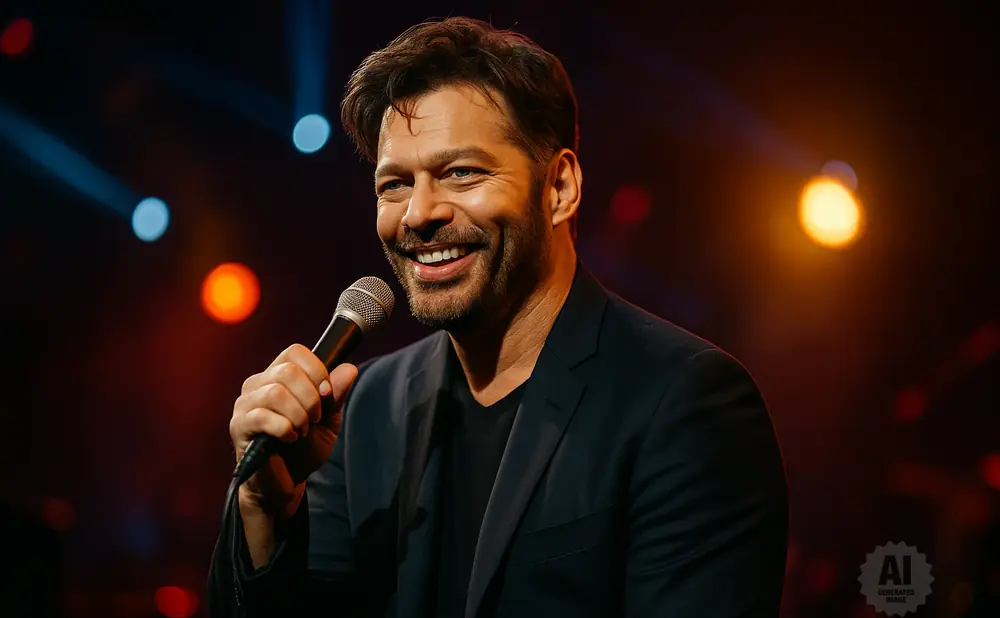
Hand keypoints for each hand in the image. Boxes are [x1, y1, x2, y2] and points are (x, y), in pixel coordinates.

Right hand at [230, 343, 357, 518]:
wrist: (286, 483)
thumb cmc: (305, 448)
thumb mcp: (328, 420)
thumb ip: (336, 395)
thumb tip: (349, 368)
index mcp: (278, 376)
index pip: (295, 352)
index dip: (317, 370)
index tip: (327, 394)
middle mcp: (257, 384)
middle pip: (288, 370)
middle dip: (311, 397)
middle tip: (314, 419)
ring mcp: (245, 404)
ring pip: (276, 392)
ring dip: (299, 414)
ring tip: (302, 431)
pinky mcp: (238, 426)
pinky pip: (262, 416)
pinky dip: (285, 428)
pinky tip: (290, 439)